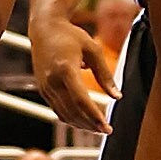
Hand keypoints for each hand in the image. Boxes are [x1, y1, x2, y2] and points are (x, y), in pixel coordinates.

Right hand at [32, 16, 117, 133]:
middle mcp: (52, 81)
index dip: (94, 116)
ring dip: (81, 124)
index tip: (107, 126)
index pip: (81, 100)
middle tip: (106, 131)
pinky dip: (71, 118)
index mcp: (65, 69)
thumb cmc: (70, 35)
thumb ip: (105, 74)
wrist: (44, 28)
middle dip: (90, 124)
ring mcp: (45, 87)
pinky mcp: (43, 89)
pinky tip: (83, 120)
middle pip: (72, 112)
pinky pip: (57, 110)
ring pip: (64, 114)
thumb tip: (117, 96)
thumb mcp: (93, 49)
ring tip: (97, 128)